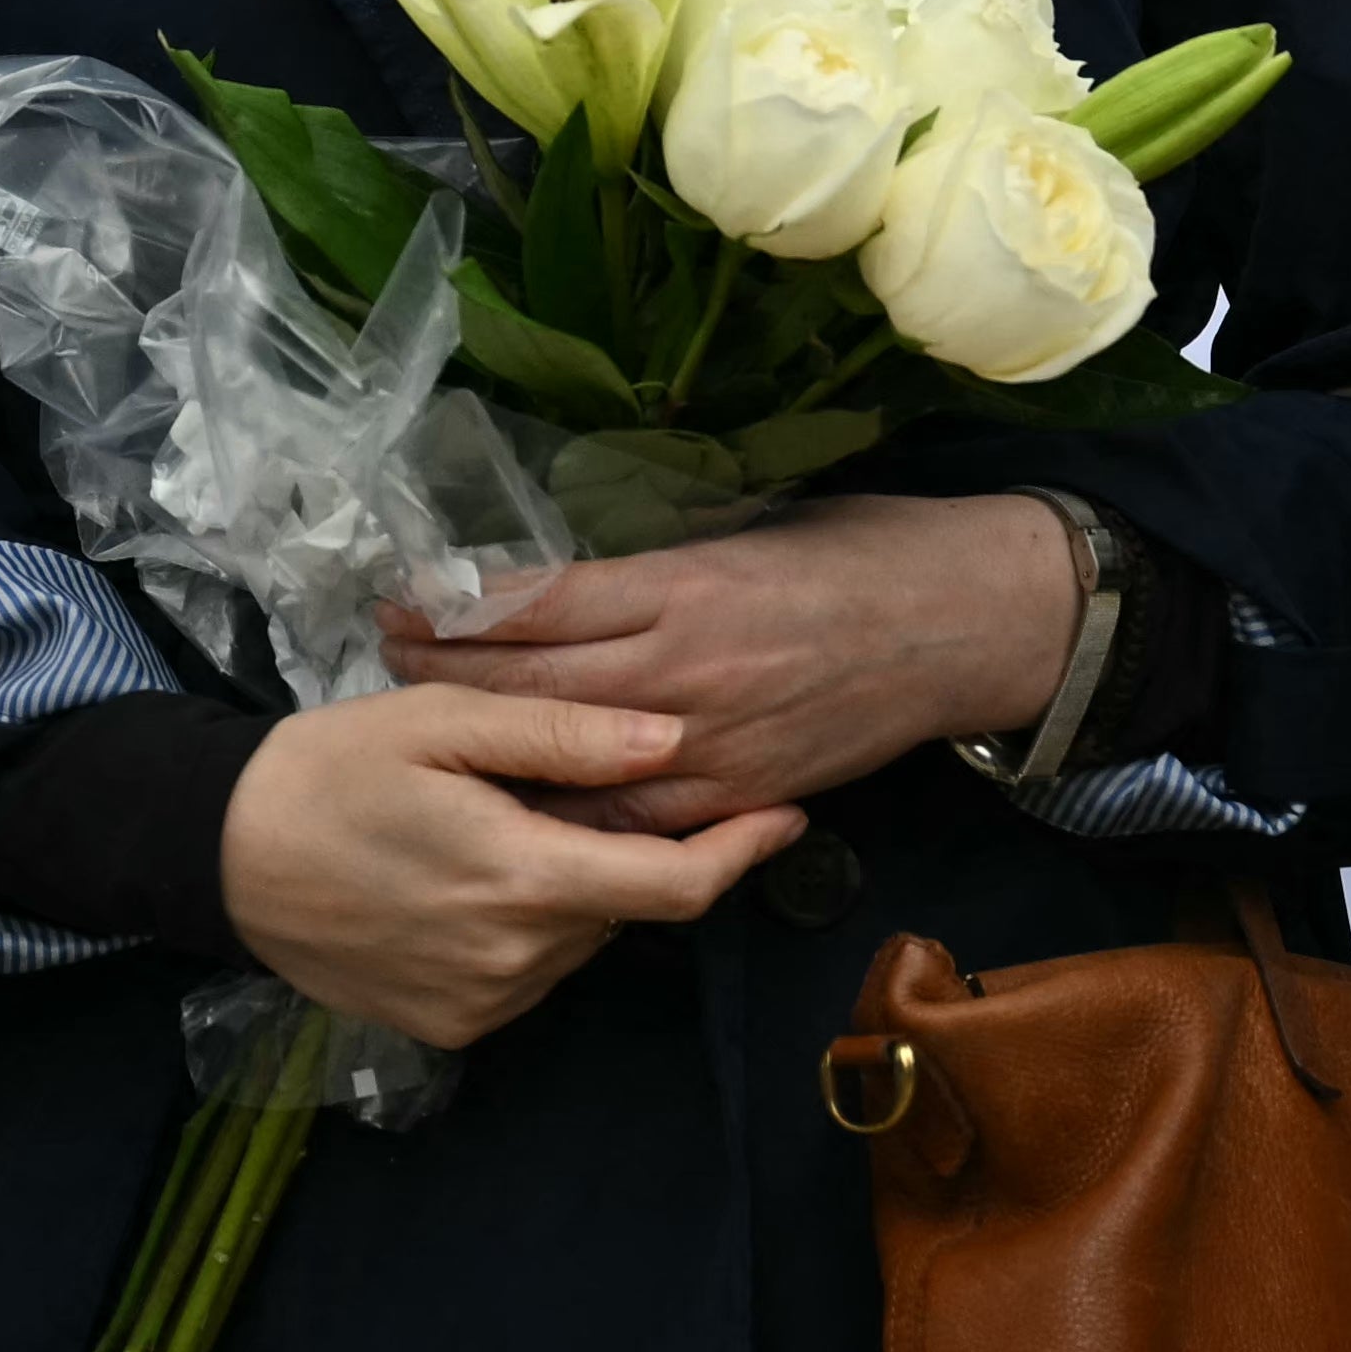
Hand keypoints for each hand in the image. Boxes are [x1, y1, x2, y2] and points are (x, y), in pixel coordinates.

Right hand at [213, 687, 801, 1047]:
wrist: (216, 857)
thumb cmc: (330, 769)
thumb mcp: (441, 721)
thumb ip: (563, 735)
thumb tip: (676, 740)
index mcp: (524, 881)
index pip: (676, 885)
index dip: (743, 852)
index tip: (788, 813)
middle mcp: (516, 962)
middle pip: (622, 904)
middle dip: (619, 846)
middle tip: (550, 786)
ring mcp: (483, 1006)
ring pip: (576, 937)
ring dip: (566, 886)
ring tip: (490, 825)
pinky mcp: (452, 1029)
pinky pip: (526, 971)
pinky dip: (522, 924)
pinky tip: (459, 878)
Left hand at [385, 495, 1079, 833]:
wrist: (966, 625)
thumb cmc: (861, 553)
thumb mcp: (747, 532)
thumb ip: (658, 567)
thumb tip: (568, 582)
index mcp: (684, 586)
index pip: (539, 602)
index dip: (459, 605)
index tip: (401, 594)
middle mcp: (686, 670)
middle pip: (535, 682)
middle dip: (448, 672)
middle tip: (384, 653)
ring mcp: (714, 744)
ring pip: (573, 759)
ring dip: (493, 746)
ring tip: (427, 731)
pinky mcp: (743, 795)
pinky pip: (636, 819)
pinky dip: (571, 812)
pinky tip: (518, 808)